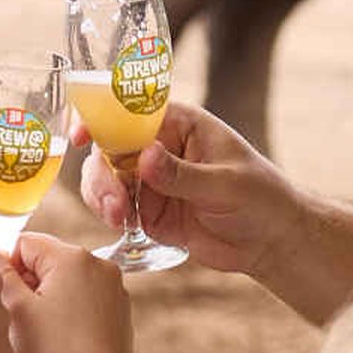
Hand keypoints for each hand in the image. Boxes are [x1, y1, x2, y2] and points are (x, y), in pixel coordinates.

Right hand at [0, 236, 138, 352]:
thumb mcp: (17, 311)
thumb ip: (2, 274)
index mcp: (72, 258)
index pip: (26, 243)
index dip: (9, 268)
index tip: (9, 298)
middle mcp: (99, 264)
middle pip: (48, 258)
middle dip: (31, 282)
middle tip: (25, 319)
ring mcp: (113, 286)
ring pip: (66, 279)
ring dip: (49, 297)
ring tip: (45, 331)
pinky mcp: (119, 308)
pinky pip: (85, 296)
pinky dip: (70, 309)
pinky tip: (63, 338)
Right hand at [80, 105, 296, 279]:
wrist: (271, 241)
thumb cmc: (261, 198)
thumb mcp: (226, 184)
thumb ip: (183, 174)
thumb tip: (144, 157)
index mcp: (180, 124)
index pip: (132, 111)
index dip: (101, 117)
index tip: (82, 136)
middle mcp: (159, 147)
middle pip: (110, 148)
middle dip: (102, 174)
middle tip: (114, 204)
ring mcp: (151, 180)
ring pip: (106, 179)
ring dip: (102, 196)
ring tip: (118, 219)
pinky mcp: (149, 210)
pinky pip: (116, 207)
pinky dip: (110, 215)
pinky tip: (123, 225)